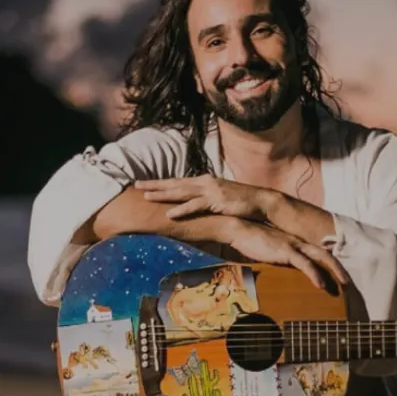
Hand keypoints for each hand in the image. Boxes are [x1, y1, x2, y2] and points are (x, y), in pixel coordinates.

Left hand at [136, 175, 274, 220]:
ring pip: (181, 192)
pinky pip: (195, 206)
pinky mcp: (216, 201)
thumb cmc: (240, 202)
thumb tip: (193, 206)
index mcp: (204, 181)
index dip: (160, 183)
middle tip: (136, 185)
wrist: (260, 201)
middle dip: (155, 185)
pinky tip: (170, 214)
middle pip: (175, 183)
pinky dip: (182, 210)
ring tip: (146, 197)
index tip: (144, 184)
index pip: (178, 181)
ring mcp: (210, 190)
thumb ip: (205, 200)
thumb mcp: (219, 198)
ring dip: (163, 195)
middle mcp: (204, 182)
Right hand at [227, 220, 349, 290]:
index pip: (318, 252)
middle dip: (339, 268)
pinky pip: (305, 264)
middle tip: (349, 283)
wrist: (239, 229)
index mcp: (295, 243)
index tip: (337, 276)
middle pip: (326, 254)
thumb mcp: (268, 250)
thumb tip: (280, 269)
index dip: (329, 264)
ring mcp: (293, 245)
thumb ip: (278, 258)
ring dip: (335, 270)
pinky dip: (315, 274)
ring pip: (321, 257)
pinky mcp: (286, 251)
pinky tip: (321, 285)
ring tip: (344, 284)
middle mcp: (298, 242)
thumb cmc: (251, 241)